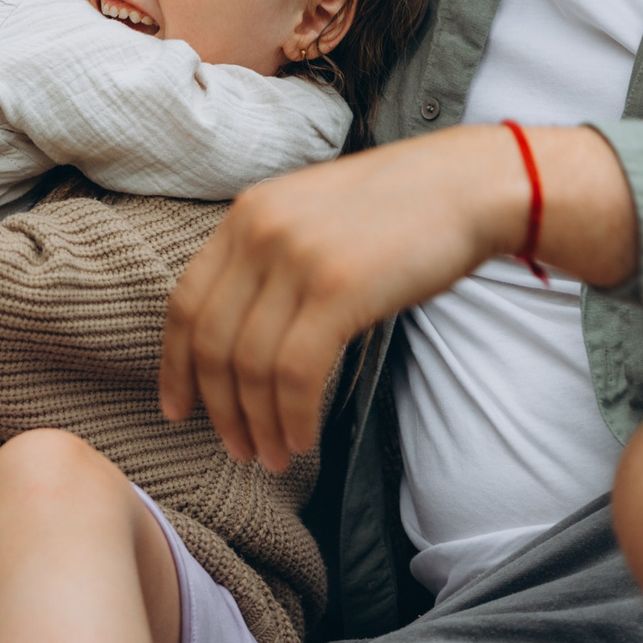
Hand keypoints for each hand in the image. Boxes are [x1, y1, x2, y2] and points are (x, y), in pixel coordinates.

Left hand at [159, 122, 638, 471]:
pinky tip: (304, 439)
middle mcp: (260, 232)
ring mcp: (297, 258)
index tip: (178, 410)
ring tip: (274, 457)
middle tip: (237, 450)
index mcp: (246, 214)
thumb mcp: (313, 218)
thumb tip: (238, 339)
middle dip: (218, 408)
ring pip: (250, 366)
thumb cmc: (399, 212)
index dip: (174, 365)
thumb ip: (269, 261)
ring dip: (257, 424)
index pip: (184, 302)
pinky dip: (293, 417)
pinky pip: (294, 373)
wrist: (468, 185)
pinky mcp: (338, 289)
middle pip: (211, 342)